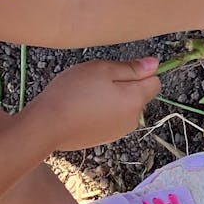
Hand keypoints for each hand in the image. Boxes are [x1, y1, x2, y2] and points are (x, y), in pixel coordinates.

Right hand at [21, 58, 160, 150]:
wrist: (48, 125)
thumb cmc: (74, 92)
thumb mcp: (103, 70)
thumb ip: (132, 68)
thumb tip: (155, 65)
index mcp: (137, 99)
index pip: (155, 82)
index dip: (140, 73)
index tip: (117, 71)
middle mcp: (134, 118)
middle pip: (139, 95)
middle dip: (124, 86)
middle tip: (98, 81)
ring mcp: (120, 131)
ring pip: (124, 107)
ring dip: (113, 99)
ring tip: (88, 95)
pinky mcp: (105, 138)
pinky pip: (111, 118)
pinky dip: (103, 112)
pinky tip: (83, 109)